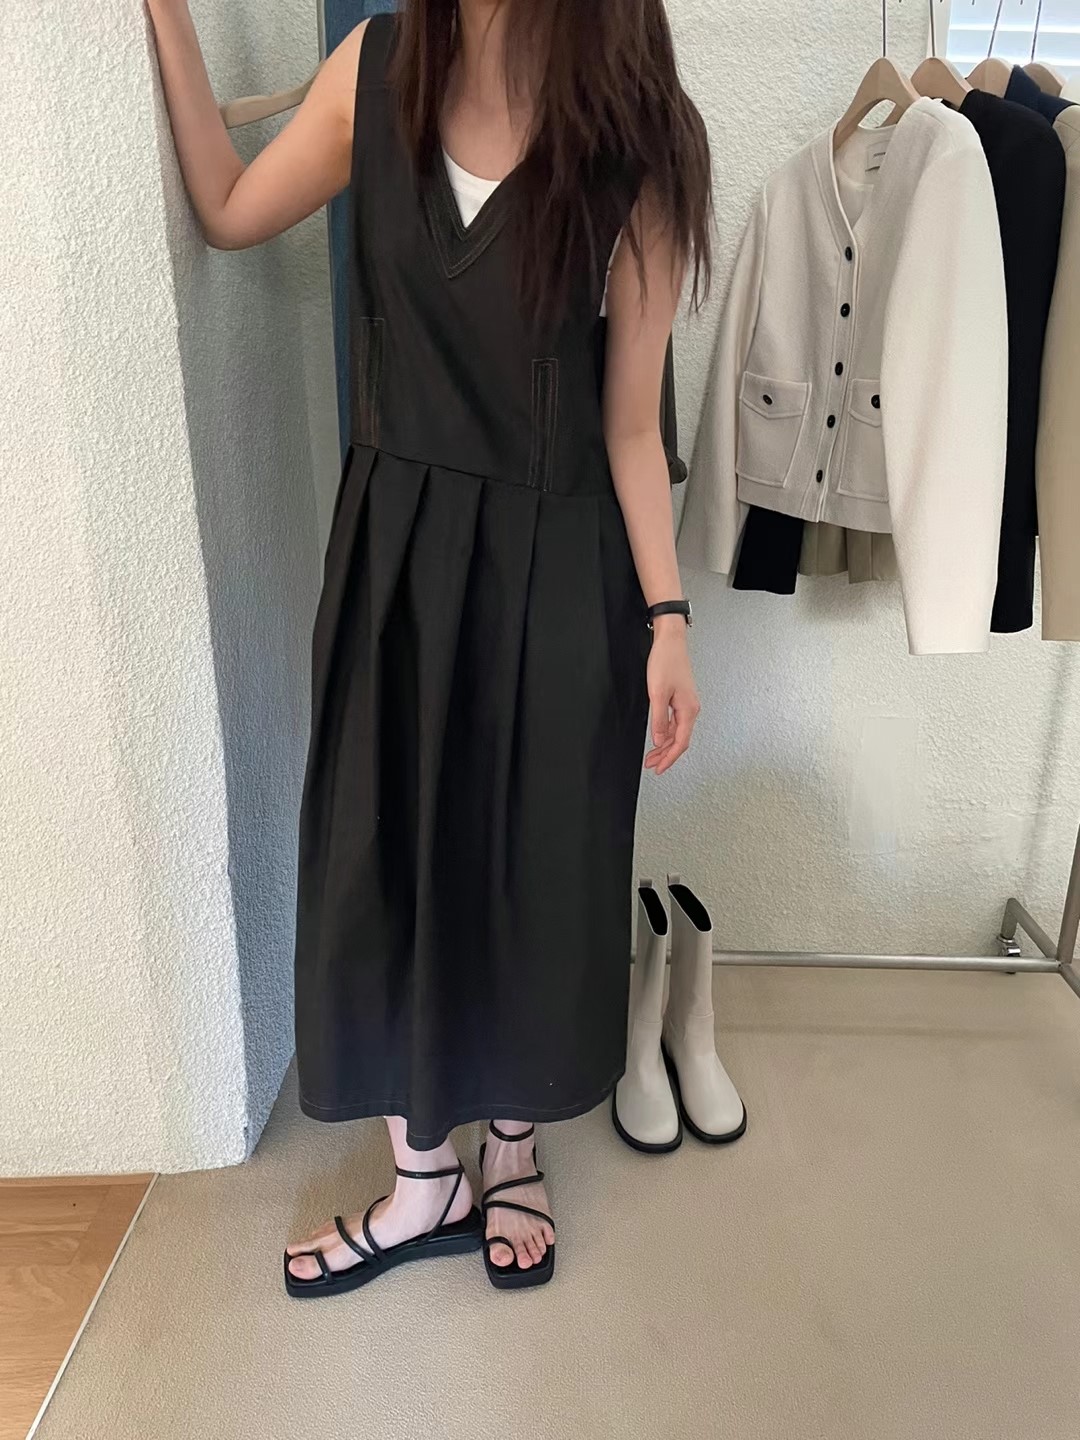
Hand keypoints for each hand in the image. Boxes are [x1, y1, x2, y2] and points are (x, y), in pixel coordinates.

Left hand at [644, 618, 699, 774]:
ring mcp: (687, 705)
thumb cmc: (666, 661)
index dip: (669, 759)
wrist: (670, 642)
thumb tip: (659, 740)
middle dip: (665, 755)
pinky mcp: (681, 699)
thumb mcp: (658, 693)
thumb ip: (659, 719)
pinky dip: (666, 733)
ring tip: (652, 755)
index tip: (658, 769)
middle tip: (651, 765)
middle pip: (680, 741)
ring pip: (677, 733)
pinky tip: (658, 737)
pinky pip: (675, 723)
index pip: (680, 743)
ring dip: (664, 746)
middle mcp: (691, 709)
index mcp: (688, 710)